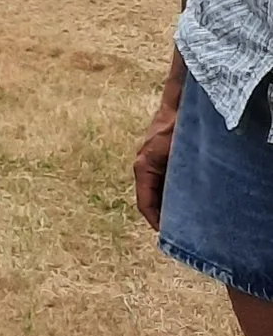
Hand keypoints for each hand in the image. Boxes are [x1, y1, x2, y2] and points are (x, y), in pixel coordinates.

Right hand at [133, 98, 178, 230]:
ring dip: (171, 203)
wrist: (182, 99)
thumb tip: (191, 207)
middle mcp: (145, 164)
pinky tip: (192, 197)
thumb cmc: (180, 125)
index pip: (145, 203)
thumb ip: (180, 181)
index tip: (168, 236)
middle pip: (152, 198)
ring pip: (159, 189)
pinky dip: (175, 191)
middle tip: (182, 233)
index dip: (156, 222)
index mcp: (144, 167)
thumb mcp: (181, 157)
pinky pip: (165, 179)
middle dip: (165, 216)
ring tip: (188, 219)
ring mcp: (153, 159)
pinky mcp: (163, 155)